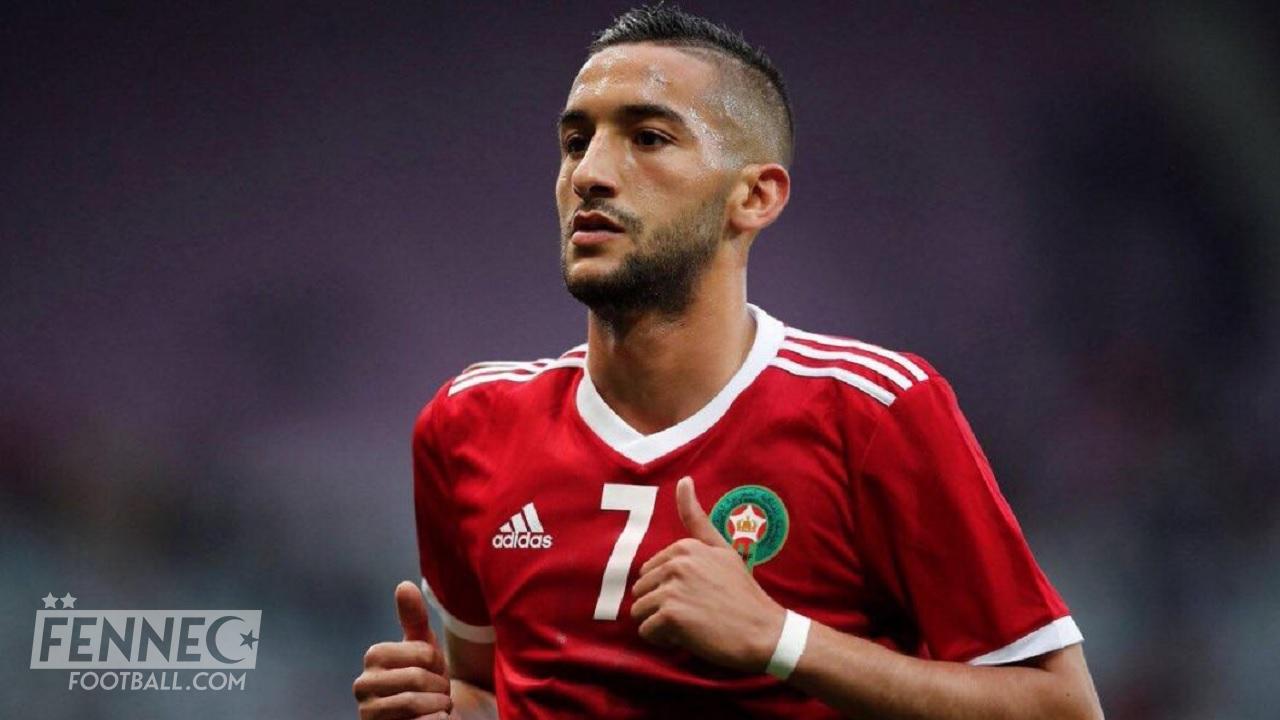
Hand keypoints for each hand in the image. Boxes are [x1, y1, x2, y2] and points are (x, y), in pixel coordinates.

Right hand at [354, 581, 453, 719]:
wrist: (427, 715)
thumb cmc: (426, 678)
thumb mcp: (424, 647)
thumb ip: (414, 617)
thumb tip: (403, 585)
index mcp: (374, 657)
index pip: (423, 653)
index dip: (438, 662)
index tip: (435, 670)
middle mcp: (362, 686)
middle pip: (417, 678)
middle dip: (439, 686)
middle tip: (437, 692)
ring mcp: (369, 713)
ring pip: (414, 702)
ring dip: (438, 705)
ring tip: (435, 706)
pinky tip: (432, 719)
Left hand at [630, 476, 786, 672]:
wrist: (764, 632)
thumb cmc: (743, 594)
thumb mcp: (722, 549)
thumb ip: (697, 518)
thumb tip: (683, 480)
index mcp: (684, 547)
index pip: (649, 573)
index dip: (669, 590)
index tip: (697, 595)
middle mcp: (676, 563)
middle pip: (641, 591)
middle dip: (660, 607)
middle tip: (695, 612)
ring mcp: (673, 588)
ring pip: (639, 612)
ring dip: (660, 624)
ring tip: (691, 624)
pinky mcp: (671, 615)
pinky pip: (646, 631)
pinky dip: (663, 640)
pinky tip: (689, 636)